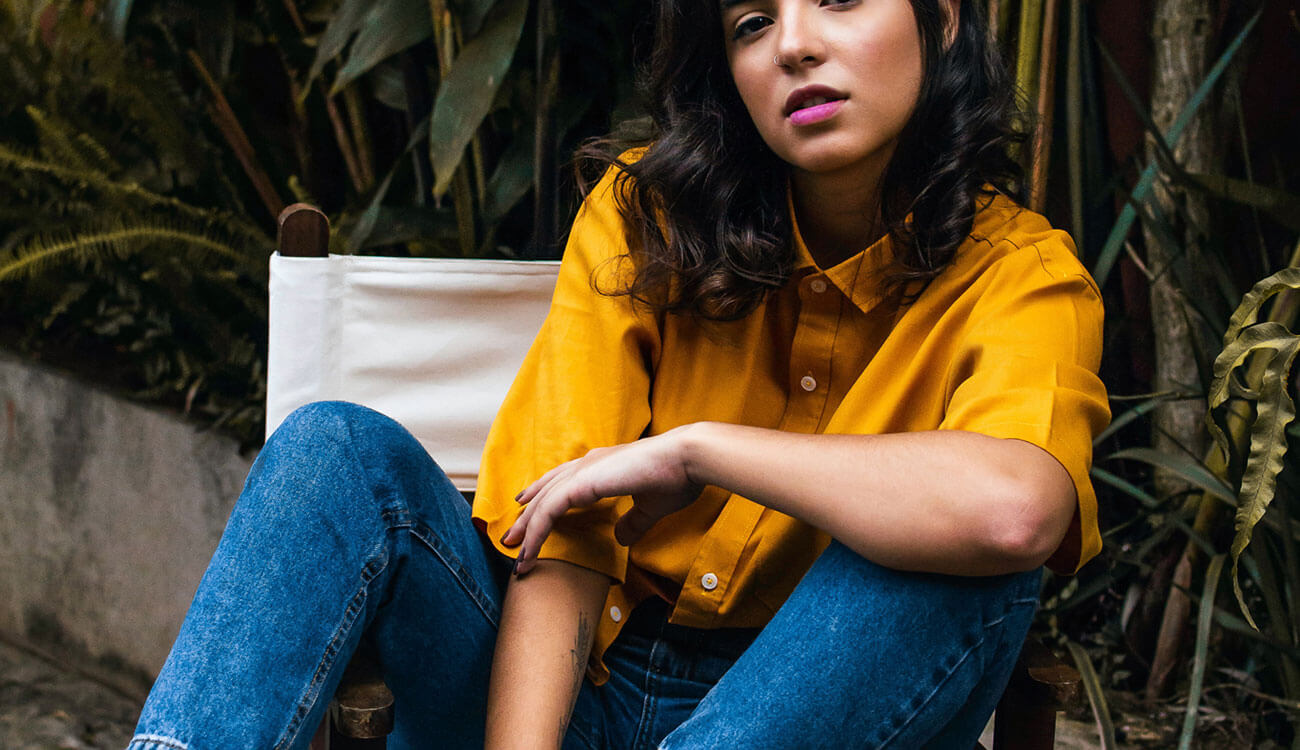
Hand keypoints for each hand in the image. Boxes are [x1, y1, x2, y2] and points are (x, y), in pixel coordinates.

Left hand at [500, 428, 701, 574]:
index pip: (563, 480)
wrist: (686, 459)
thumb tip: (621, 537)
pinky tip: (529, 550)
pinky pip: (549, 511)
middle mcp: (588, 463)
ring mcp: (583, 471)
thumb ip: (633, 521)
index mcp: (602, 465)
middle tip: (511, 538)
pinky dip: (536, 532)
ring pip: (542, 503)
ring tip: (514, 554)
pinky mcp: (582, 483)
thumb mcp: (650, 506)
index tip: (527, 507)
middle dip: (527, 516)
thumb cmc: (677, 477)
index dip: (544, 494)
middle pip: (546, 491)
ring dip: (526, 530)